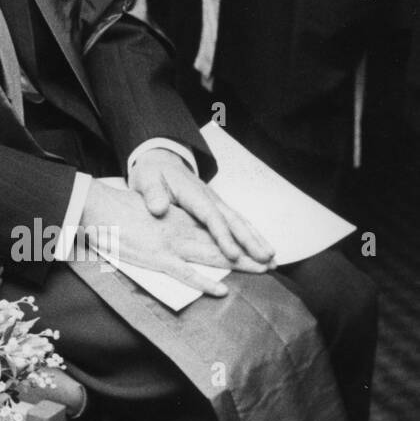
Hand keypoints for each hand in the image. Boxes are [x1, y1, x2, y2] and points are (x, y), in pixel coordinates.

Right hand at [82, 176, 268, 296]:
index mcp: (178, 217)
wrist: (98, 206)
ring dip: (237, 264)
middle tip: (272, 263)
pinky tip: (221, 289)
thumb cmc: (117, 208)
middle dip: (247, 253)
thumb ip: (165, 218)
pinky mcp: (157, 258)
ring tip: (262, 271)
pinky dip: (204, 281)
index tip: (255, 247)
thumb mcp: (146, 208)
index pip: (213, 229)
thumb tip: (173, 225)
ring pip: (211, 256)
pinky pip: (185, 273)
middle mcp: (180, 230)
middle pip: (220, 243)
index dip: (236, 239)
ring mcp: (170, 244)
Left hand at [128, 148, 274, 265]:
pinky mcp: (216, 208)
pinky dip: (251, 236)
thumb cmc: (153, 173)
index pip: (211, 217)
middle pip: (233, 221)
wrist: (160, 161)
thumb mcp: (146, 180)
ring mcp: (215, 203)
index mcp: (193, 194)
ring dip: (256, 240)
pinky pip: (236, 223)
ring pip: (240, 223)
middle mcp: (209, 199)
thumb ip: (152, 194)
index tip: (232, 254)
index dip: (223, 236)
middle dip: (250, 241)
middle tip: (267, 260)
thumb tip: (158, 208)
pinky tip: (261, 249)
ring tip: (273, 260)